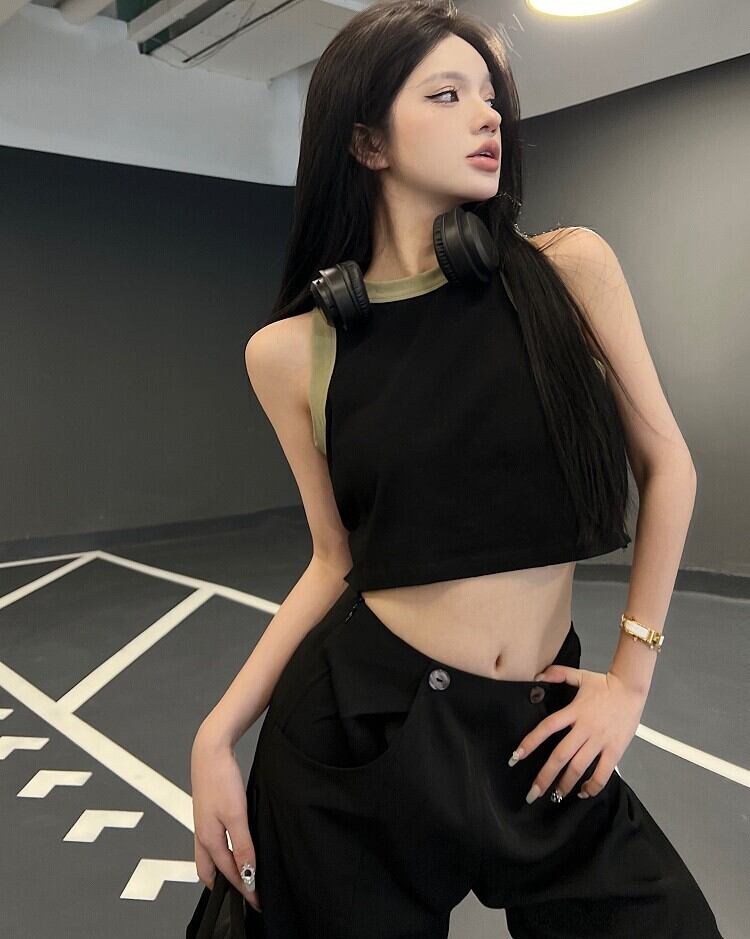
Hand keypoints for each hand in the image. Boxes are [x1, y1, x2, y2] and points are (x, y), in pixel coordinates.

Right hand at [191, 723, 262, 912]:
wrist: (210, 750)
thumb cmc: (221, 778)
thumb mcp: (237, 815)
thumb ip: (243, 845)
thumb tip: (248, 872)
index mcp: (208, 840)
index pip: (228, 874)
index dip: (244, 889)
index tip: (257, 902)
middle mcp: (202, 835)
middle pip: (210, 872)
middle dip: (224, 887)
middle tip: (244, 896)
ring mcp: (203, 825)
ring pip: (210, 858)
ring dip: (222, 871)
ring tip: (240, 876)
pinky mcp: (207, 814)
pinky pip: (212, 842)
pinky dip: (222, 853)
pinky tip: (234, 846)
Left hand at [509, 665, 647, 801]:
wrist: (632, 689)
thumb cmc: (605, 684)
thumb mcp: (579, 675)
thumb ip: (557, 674)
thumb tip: (538, 675)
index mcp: (573, 711)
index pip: (547, 728)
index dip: (530, 742)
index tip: (516, 757)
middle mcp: (584, 728)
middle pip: (560, 755)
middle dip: (545, 776)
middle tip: (533, 793)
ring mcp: (600, 741)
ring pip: (579, 767)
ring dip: (566, 784)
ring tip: (555, 796)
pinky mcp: (615, 750)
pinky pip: (603, 773)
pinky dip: (593, 786)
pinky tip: (583, 793)